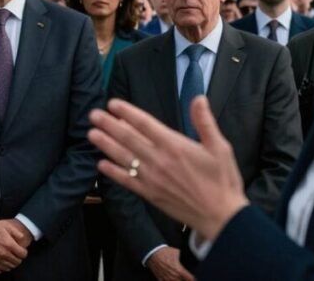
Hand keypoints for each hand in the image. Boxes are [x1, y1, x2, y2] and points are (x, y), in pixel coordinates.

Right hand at [0, 219, 27, 273]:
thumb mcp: (6, 226)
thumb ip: (17, 233)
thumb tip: (23, 239)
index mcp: (9, 245)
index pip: (22, 255)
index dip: (24, 252)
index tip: (22, 250)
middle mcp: (2, 254)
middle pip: (16, 262)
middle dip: (18, 259)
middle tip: (16, 255)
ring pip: (8, 267)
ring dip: (10, 264)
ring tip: (9, 258)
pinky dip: (1, 268)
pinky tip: (2, 263)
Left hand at [88, 97, 248, 240]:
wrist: (221, 216)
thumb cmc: (222, 180)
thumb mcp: (220, 147)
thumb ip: (205, 122)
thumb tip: (198, 98)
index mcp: (174, 145)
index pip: (145, 124)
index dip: (127, 112)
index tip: (113, 104)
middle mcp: (159, 160)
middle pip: (128, 138)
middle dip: (109, 125)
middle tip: (93, 114)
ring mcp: (152, 178)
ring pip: (124, 157)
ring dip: (106, 145)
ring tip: (91, 134)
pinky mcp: (150, 194)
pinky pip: (127, 181)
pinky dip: (112, 173)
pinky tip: (101, 165)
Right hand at [146, 247, 193, 280]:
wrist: (152, 253)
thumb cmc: (164, 252)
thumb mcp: (176, 252)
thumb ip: (181, 257)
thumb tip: (184, 257)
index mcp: (179, 270)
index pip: (190, 278)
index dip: (193, 279)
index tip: (194, 278)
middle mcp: (174, 276)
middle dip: (185, 279)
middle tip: (185, 277)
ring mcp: (166, 278)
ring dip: (178, 280)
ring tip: (179, 278)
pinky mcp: (160, 278)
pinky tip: (171, 279)